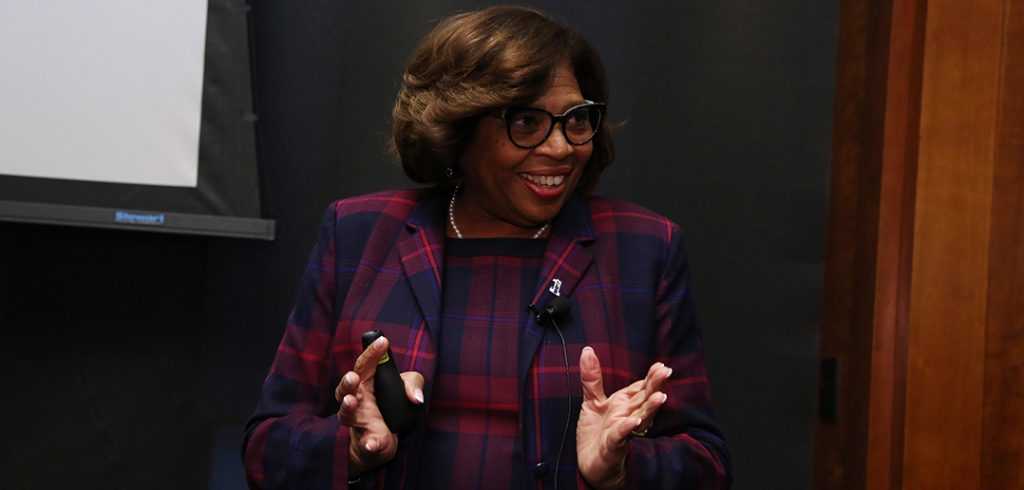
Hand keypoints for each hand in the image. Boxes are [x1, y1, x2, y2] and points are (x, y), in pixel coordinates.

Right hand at [335, 336, 424, 476]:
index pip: (365, 364)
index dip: (372, 352)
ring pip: (346, 414)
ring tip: (350, 401)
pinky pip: (366, 443)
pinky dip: (369, 444)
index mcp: (366, 383)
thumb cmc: (389, 407)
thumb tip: (416, 398)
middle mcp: (356, 400)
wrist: (383, 441)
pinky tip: (372, 443)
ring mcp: (358, 421)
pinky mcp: (366, 441)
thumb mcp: (405, 390)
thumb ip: (413, 384)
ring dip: (347, 407)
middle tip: (353, 376)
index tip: (383, 341)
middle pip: (346, 387)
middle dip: (347, 382)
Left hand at [576, 346, 670, 488]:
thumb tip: (588, 350)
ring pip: (640, 417)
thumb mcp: (592, 401)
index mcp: (624, 404)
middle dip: (654, 385)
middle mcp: (627, 416)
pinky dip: (627, 428)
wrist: (592, 465)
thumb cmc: (597, 433)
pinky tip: (633, 422)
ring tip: (660, 396)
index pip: (640, 388)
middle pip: (643, 398)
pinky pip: (620, 435)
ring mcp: (622, 431)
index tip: (660, 365)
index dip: (650, 377)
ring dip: (650, 407)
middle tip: (666, 372)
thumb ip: (592, 377)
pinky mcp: (613, 445)